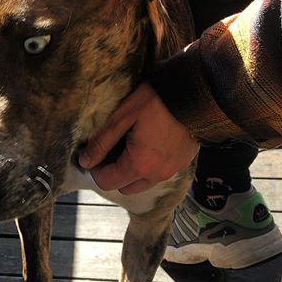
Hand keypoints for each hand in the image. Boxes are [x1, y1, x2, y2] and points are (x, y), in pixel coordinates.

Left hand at [79, 83, 198, 193]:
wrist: (195, 94)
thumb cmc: (156, 102)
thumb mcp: (121, 118)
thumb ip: (101, 143)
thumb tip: (85, 162)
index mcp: (138, 165)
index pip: (107, 182)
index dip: (95, 171)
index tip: (94, 154)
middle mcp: (156, 175)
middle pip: (124, 187)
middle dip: (113, 174)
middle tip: (110, 151)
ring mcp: (172, 171)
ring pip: (143, 183)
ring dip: (132, 172)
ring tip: (130, 147)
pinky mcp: (183, 163)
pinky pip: (159, 174)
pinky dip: (149, 167)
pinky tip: (148, 145)